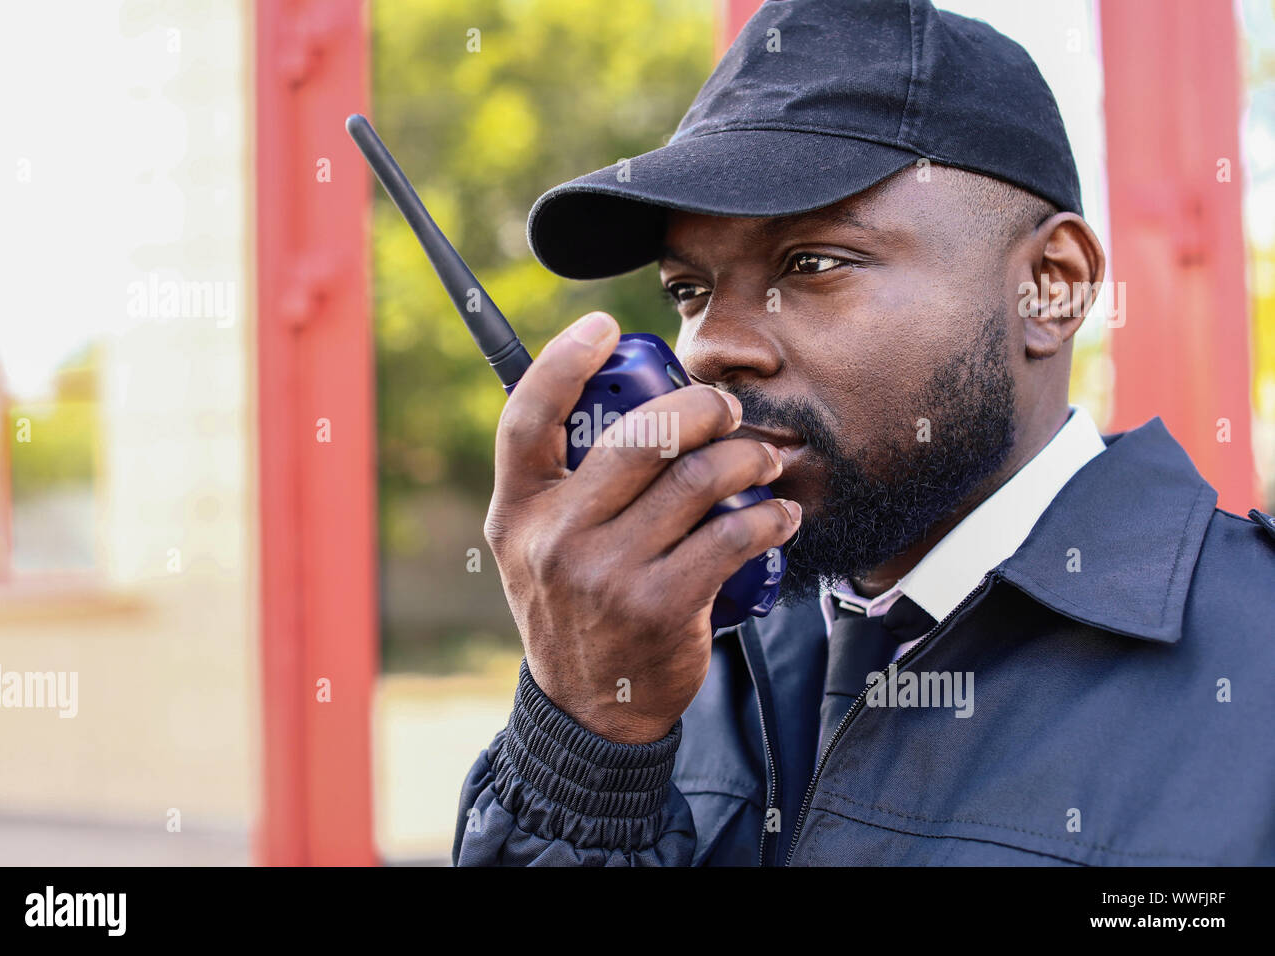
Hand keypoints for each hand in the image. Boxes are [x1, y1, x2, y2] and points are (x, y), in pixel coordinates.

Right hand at [483, 311, 800, 742]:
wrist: (591, 709)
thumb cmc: (574, 608)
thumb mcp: (536, 547)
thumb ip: (558, 484)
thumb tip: (611, 400)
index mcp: (518, 511)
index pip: (527, 418)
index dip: (563, 361)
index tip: (606, 327)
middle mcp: (555, 537)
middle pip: (640, 435)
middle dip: (700, 406)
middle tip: (726, 408)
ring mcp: (607, 572)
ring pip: (698, 478)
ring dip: (748, 455)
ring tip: (765, 456)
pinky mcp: (661, 604)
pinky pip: (732, 534)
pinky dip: (770, 515)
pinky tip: (780, 513)